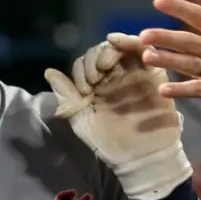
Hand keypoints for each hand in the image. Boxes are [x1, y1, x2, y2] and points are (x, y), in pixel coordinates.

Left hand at [44, 35, 192, 199]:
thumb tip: (48, 72)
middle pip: (101, 52)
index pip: (84, 64)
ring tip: (104, 65)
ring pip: (120, 47)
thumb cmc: (108, 142)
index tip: (84, 91)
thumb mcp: (81, 119)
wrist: (139, 158)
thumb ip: (67, 95)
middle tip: (94, 79)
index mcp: (96, 85)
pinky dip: (130, 41)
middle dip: (93, 60)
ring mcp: (133, 73)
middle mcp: (114, 76)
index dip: (80, 71)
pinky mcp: (152, 74)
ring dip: (109, 50)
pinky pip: (142, 51)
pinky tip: (117, 42)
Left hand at [139, 0, 200, 107]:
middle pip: (188, 43)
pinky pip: (197, 90)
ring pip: (188, 66)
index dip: (179, 7)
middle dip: (165, 38)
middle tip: (143, 35)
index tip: (158, 1)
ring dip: (167, 61)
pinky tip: (163, 88)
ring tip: (147, 56)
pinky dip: (180, 90)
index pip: (199, 15)